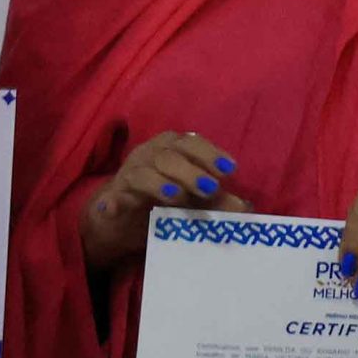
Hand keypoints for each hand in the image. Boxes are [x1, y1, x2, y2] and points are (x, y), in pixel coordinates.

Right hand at [79, 131, 247, 270]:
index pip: (192, 143)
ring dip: (160, 183)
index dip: (210, 154)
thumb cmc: (170, 196)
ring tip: (177, 196)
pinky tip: (114, 208)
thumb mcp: (197, 199)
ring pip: (143, 173)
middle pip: (169, 156)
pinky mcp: (113, 197)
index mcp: (174, 147)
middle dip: (190, 171)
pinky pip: (112, 197)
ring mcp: (130, 174)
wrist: (127, 215)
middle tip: (209, 189)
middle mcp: (151, 154)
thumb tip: (246, 207)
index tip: (229, 170)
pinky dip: (112, 202)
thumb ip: (219, 201)